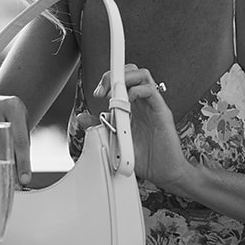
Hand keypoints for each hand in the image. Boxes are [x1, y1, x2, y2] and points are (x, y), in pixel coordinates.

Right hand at [0, 95, 31, 185]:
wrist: (3, 102)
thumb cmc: (15, 118)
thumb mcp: (24, 128)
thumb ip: (22, 149)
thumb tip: (22, 178)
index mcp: (14, 108)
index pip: (20, 140)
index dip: (22, 161)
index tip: (23, 178)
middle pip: (0, 141)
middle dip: (4, 163)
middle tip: (7, 180)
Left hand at [94, 64, 188, 191]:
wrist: (163, 172)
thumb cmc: (142, 157)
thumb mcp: (114, 140)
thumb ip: (99, 127)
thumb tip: (82, 118)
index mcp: (132, 107)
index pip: (122, 80)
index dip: (108, 79)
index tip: (98, 92)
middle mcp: (143, 103)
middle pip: (133, 72)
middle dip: (115, 74)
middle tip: (103, 90)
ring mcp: (152, 105)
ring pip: (143, 75)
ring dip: (126, 78)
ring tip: (115, 91)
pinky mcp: (161, 111)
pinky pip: (152, 91)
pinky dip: (138, 90)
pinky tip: (129, 100)